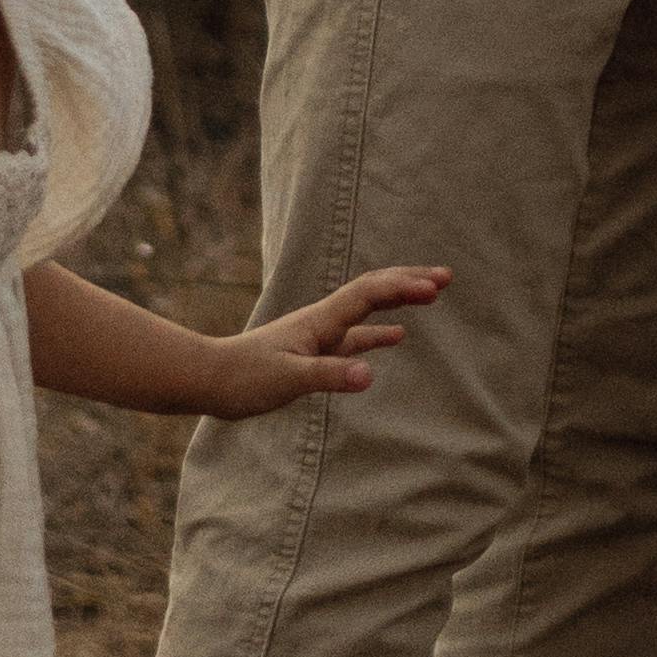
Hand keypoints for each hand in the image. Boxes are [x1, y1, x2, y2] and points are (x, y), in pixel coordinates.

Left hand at [200, 260, 446, 418]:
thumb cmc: (243, 379)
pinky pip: (357, 335)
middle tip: (447, 276)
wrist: (209, 379)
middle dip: (409, 280)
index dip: (403, 287)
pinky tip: (396, 337)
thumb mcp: (288, 380)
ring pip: (369, 309)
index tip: (436, 288)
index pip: (369, 293)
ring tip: (431, 293)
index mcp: (321, 320)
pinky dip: (380, 332)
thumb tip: (370, 375)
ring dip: (399, 299)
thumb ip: (329, 375)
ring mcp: (320, 335)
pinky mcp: (314, 352)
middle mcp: (323, 320)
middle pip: (373, 290)